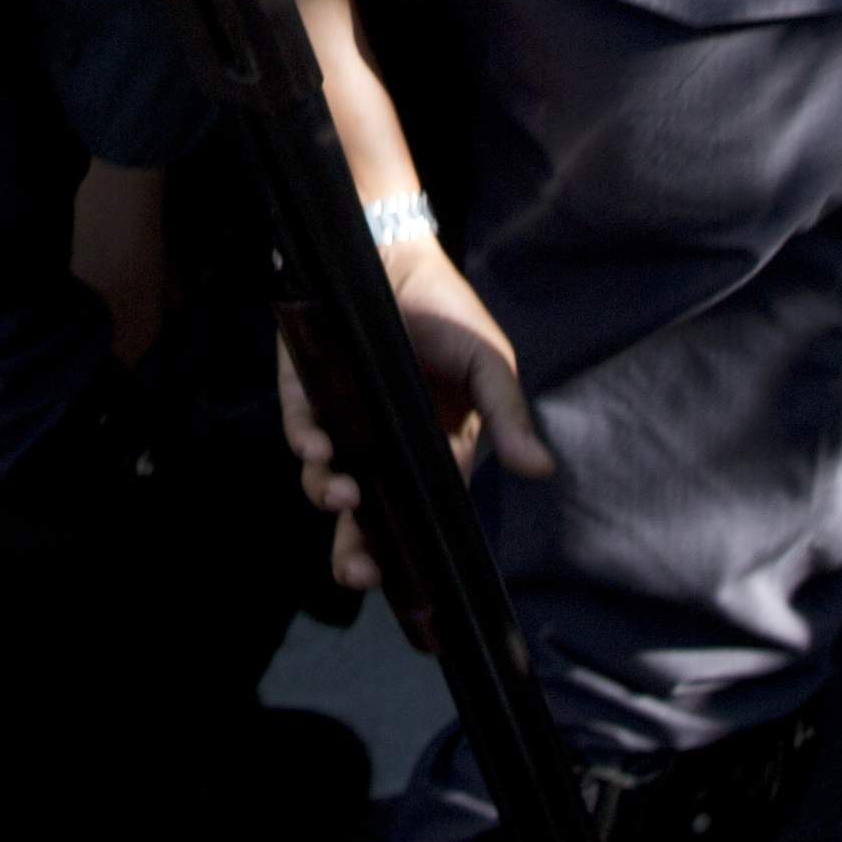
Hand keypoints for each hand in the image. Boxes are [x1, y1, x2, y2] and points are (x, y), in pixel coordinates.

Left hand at [278, 240, 555, 598]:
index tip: (407, 589)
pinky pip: (302, 431)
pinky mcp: (306, 394)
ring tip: (343, 496)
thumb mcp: (487, 362)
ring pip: (329, 481)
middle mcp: (382, 448)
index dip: (410, 554)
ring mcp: (342, 424)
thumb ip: (507, 416)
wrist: (392, 252)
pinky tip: (319, 449)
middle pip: (366, 516)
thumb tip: (540, 469)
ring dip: (331, 498)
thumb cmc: (448, 313)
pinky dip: (308, 445)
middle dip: (359, 551)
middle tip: (358, 573)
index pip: (419, 515)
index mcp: (431, 451)